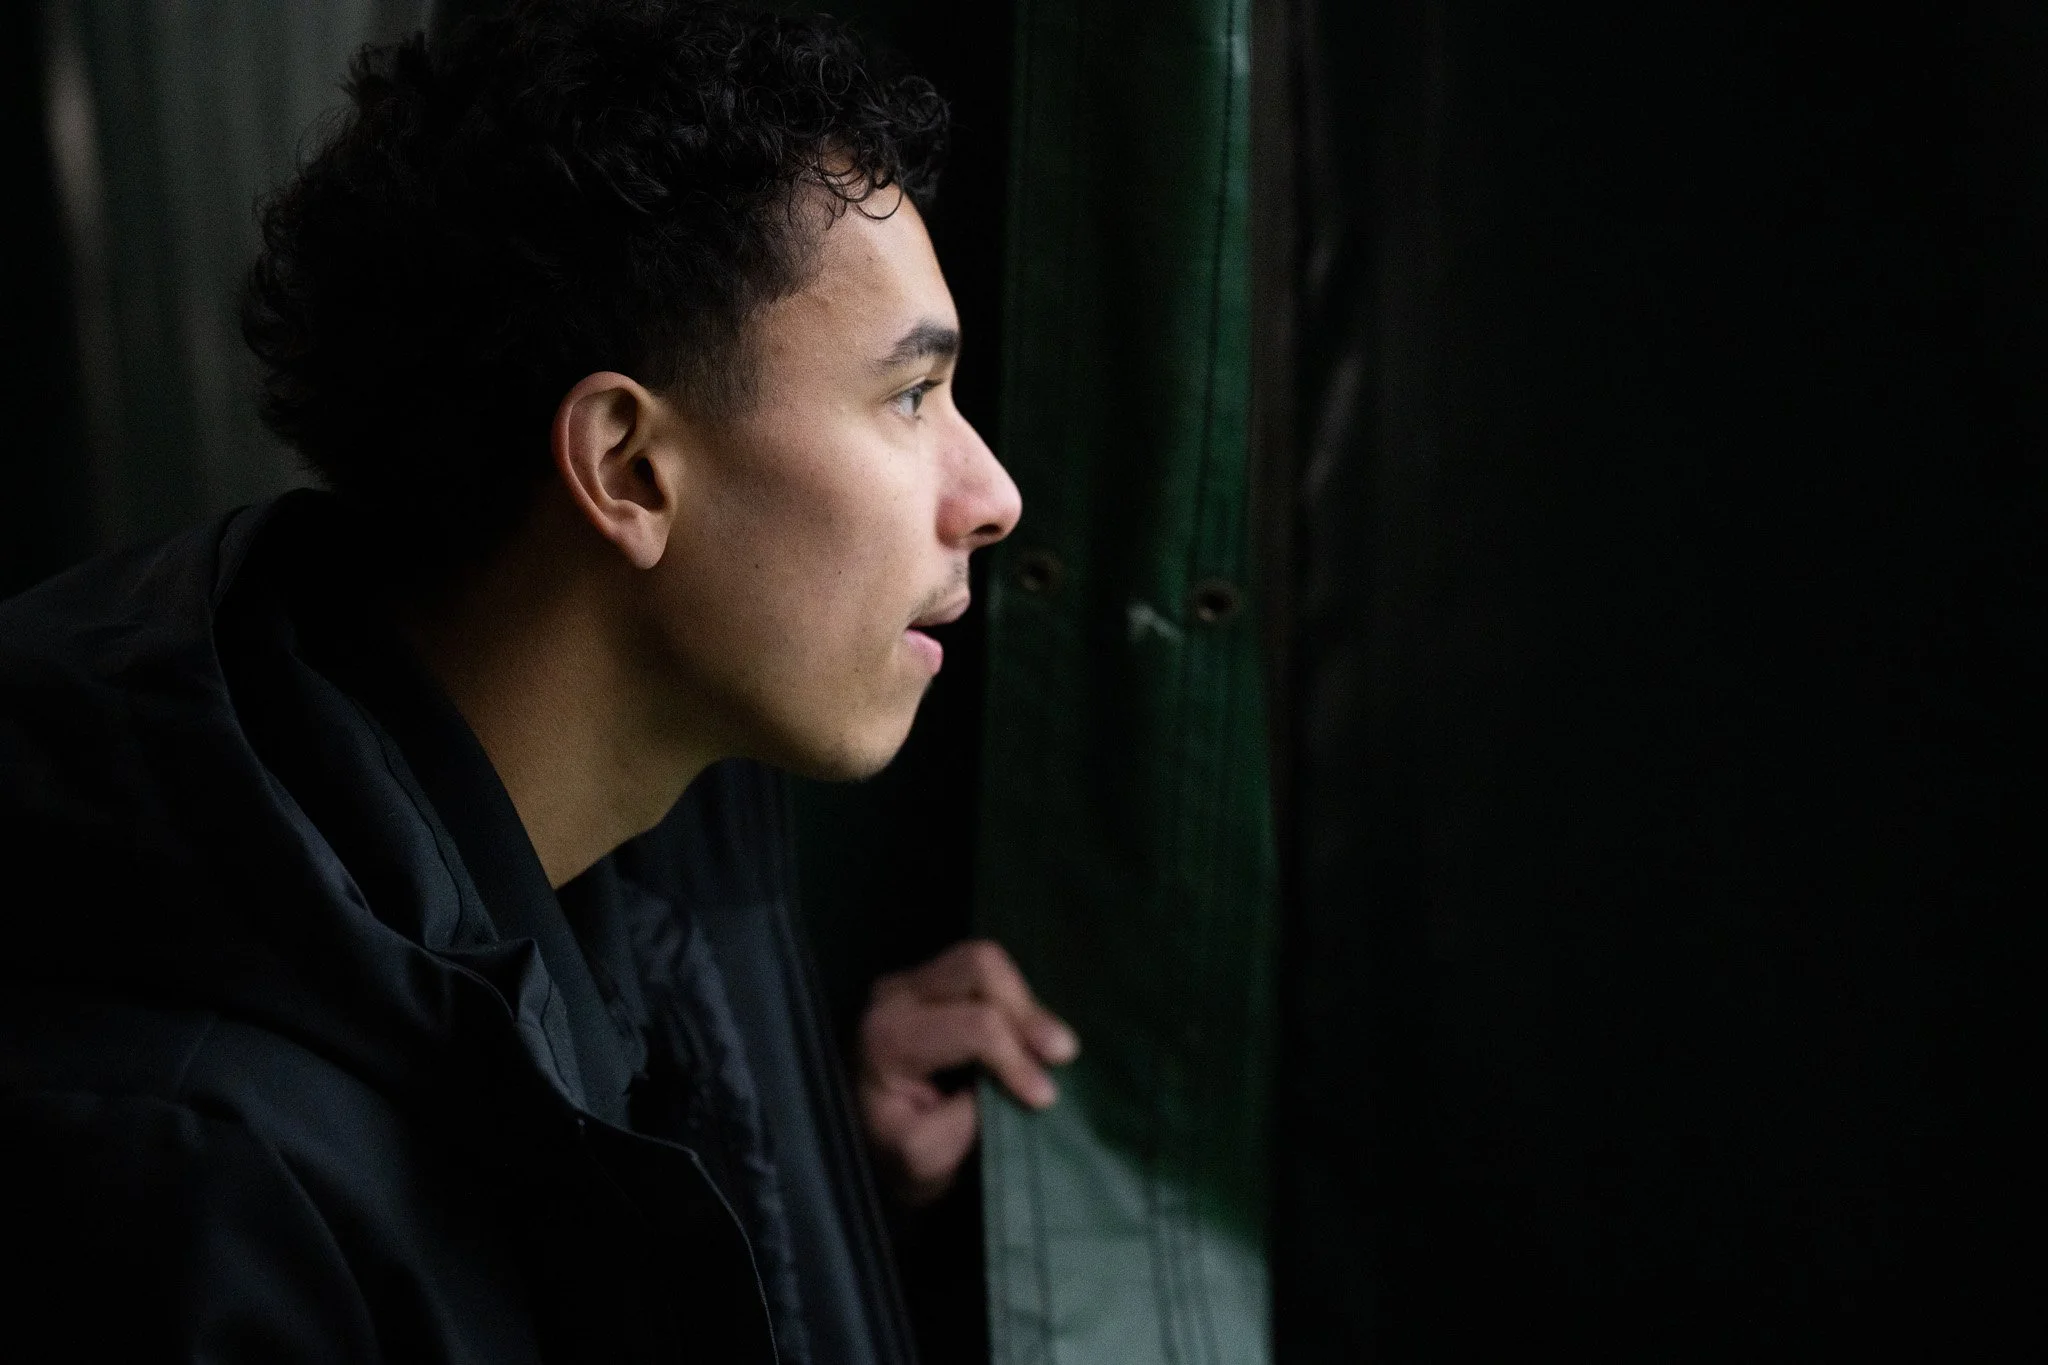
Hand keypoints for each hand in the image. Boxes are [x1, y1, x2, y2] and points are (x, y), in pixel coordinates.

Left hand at [857, 939, 1078, 1206]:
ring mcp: (910, 980)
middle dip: (1028, 1012)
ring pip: (983, 959)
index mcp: (889, 1040)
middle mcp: (895, 996)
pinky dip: (1014, 999)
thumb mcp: (923, 1159)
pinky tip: (1028, 1035)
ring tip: (1051, 1047)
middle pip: (978, 967)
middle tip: (1061, 1055)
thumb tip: (1006, 1090)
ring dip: (1025, 1003)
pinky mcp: (928, 979)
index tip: (1044, 1098)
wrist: (866, 1139)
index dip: (1017, 1059)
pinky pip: (981, 971)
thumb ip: (962, 1124)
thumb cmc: (892, 1153)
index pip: (973, 1027)